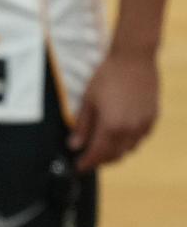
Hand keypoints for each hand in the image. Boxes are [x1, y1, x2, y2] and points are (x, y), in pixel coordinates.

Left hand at [68, 49, 159, 171]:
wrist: (134, 58)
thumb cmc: (108, 76)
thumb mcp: (88, 101)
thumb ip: (82, 127)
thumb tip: (74, 146)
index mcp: (111, 126)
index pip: (97, 154)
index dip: (87, 163)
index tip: (79, 167)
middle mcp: (129, 130)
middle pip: (114, 156)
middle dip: (100, 160)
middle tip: (89, 157)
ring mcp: (143, 125)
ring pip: (129, 149)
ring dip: (116, 152)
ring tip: (104, 146)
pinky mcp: (153, 118)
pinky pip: (140, 138)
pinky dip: (129, 141)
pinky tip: (121, 134)